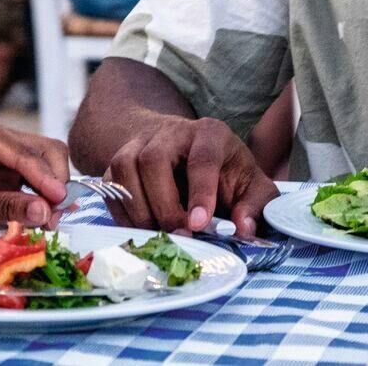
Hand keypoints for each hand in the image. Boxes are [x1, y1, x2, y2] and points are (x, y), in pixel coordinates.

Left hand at [0, 112, 70, 230]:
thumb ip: (4, 207)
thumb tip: (44, 212)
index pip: (25, 152)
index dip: (46, 178)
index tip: (59, 203)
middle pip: (44, 152)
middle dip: (53, 184)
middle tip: (54, 218)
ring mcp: (3, 150)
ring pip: (45, 165)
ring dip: (49, 193)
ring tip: (47, 222)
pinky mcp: (7, 169)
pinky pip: (35, 180)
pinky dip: (40, 198)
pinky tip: (38, 217)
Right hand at [104, 116, 277, 236]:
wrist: (189, 154)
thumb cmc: (225, 173)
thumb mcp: (252, 185)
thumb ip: (256, 206)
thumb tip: (243, 228)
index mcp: (210, 134)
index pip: (201, 159)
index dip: (200, 193)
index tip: (198, 224)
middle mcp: (171, 132)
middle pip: (153, 160)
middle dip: (164, 205)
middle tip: (178, 235)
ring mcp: (140, 143)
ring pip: (125, 168)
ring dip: (139, 210)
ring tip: (159, 234)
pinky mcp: (120, 160)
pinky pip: (111, 185)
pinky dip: (122, 212)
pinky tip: (142, 229)